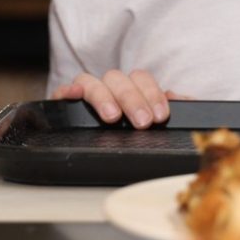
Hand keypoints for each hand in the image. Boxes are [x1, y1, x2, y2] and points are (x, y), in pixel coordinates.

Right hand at [51, 70, 170, 127]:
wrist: (105, 160)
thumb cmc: (138, 138)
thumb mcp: (160, 124)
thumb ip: (175, 109)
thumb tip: (177, 97)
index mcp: (131, 89)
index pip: (140, 78)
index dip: (152, 94)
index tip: (161, 115)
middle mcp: (109, 89)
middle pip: (117, 79)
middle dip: (132, 99)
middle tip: (143, 122)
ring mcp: (86, 95)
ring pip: (90, 82)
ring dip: (103, 96)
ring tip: (113, 117)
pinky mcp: (65, 105)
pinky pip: (61, 92)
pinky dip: (67, 91)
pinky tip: (74, 95)